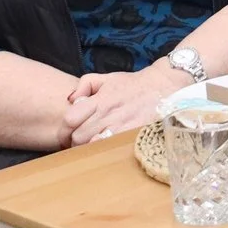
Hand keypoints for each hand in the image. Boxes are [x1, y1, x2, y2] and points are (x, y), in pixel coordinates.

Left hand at [64, 64, 187, 145]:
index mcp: (99, 99)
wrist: (163, 87)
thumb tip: (70, 99)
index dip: (64, 129)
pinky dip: (103, 150)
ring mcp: (120, 125)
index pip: (70, 119)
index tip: (67, 133)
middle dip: (74, 141)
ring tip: (90, 146)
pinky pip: (109, 148)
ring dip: (87, 147)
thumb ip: (85, 84)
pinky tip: (104, 147)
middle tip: (78, 142)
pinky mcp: (131, 134)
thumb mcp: (107, 78)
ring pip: (91, 145)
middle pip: (78, 136)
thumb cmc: (133, 85)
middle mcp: (108, 113)